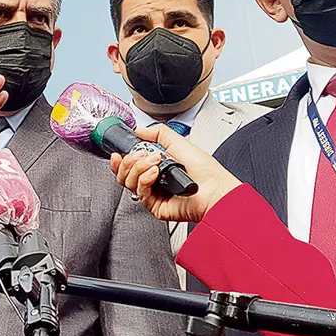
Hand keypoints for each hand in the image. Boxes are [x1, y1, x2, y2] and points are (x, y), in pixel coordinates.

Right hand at [109, 125, 240, 222]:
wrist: (215, 190)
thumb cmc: (206, 171)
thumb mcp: (180, 143)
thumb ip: (159, 133)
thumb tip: (140, 130)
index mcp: (157, 166)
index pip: (129, 164)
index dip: (122, 159)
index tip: (120, 152)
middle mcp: (153, 180)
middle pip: (124, 173)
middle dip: (130, 161)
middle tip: (144, 155)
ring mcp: (153, 193)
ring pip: (128, 182)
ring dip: (138, 168)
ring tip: (155, 163)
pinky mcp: (154, 205)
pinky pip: (139, 192)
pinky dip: (144, 180)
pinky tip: (155, 174)